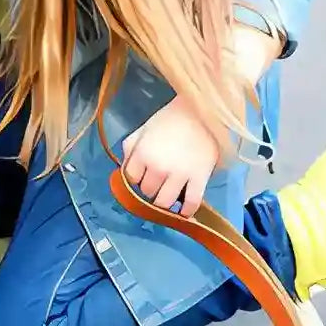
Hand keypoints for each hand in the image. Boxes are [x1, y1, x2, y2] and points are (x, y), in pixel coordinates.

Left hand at [121, 96, 220, 218]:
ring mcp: (179, 176)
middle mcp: (157, 168)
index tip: (141, 177)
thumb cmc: (169, 119)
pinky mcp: (199, 179)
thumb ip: (130, 148)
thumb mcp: (143, 129)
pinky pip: (191, 204)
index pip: (130, 179)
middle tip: (157, 185)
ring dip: (164, 203)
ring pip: (165, 203)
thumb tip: (125, 168)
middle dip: (149, 190)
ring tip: (168, 198)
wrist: (201, 112)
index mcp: (142, 154)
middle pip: (147, 193)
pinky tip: (184, 212)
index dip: (135, 179)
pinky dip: (186, 212)